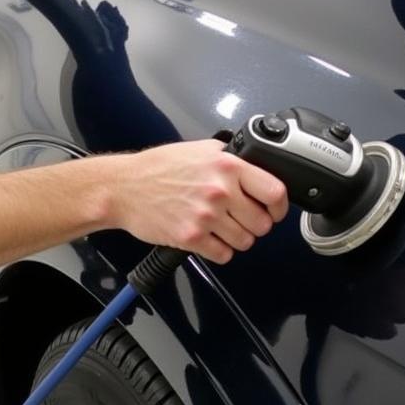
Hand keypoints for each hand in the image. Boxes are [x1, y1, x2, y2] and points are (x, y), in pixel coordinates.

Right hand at [104, 140, 288, 263]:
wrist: (124, 188)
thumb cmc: (158, 168)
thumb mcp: (199, 150)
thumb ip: (229, 157)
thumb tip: (255, 166)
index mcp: (227, 166)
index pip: (274, 192)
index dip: (279, 206)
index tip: (275, 210)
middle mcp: (220, 191)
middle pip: (262, 223)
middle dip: (256, 225)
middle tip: (242, 220)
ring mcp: (206, 216)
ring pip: (245, 242)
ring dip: (238, 239)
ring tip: (222, 228)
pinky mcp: (191, 238)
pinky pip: (224, 255)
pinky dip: (220, 251)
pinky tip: (209, 238)